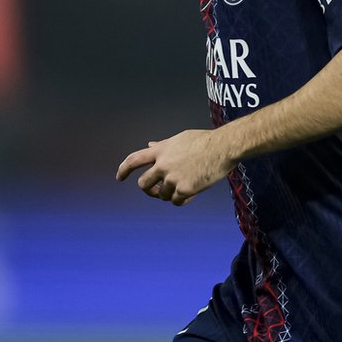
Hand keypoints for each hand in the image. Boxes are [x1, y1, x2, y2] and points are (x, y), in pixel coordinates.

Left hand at [116, 129, 234, 205]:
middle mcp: (163, 164)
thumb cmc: (204, 141)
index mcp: (161, 150)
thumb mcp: (179, 139)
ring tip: (184, 186)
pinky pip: (176, 202)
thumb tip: (150, 145)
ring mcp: (172, 178)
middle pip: (143, 184)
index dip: (124, 169)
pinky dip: (182, 200)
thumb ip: (162, 145)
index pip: (134, 160)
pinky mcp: (184, 189)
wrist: (222, 147)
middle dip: (148, 190)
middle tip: (156, 191)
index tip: (119, 177)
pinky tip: (190, 194)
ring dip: (170, 194)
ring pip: (162, 195)